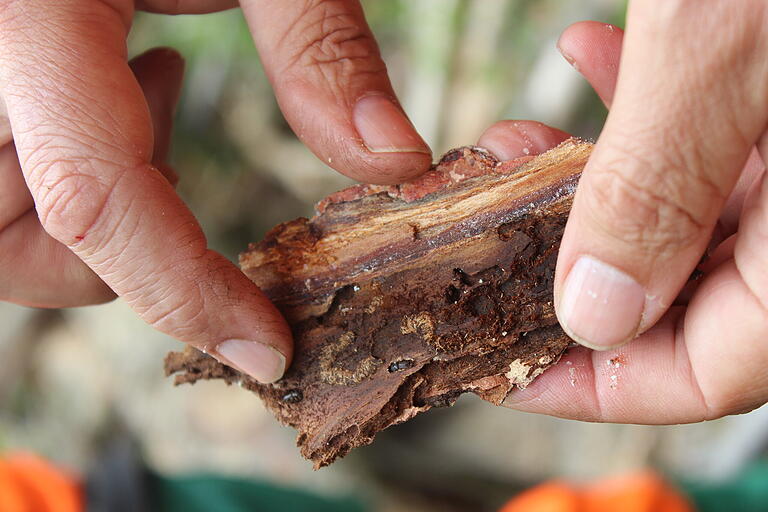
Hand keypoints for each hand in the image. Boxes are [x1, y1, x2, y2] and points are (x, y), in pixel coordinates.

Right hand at [0, 0, 429, 382]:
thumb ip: (321, 49)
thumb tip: (394, 160)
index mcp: (32, 16)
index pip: (92, 199)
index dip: (183, 292)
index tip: (263, 348)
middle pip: (12, 241)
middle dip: (114, 263)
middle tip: (185, 179)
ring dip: (90, 214)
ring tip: (155, 106)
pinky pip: (4, 166)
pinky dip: (70, 166)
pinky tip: (131, 84)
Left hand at [483, 13, 767, 423]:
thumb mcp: (727, 48)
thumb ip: (657, 186)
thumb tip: (593, 312)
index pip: (709, 374)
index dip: (598, 386)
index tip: (509, 370)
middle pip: (690, 304)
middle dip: (577, 272)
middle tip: (497, 238)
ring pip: (695, 222)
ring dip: (600, 189)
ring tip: (527, 143)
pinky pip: (722, 144)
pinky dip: (650, 117)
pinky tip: (597, 64)